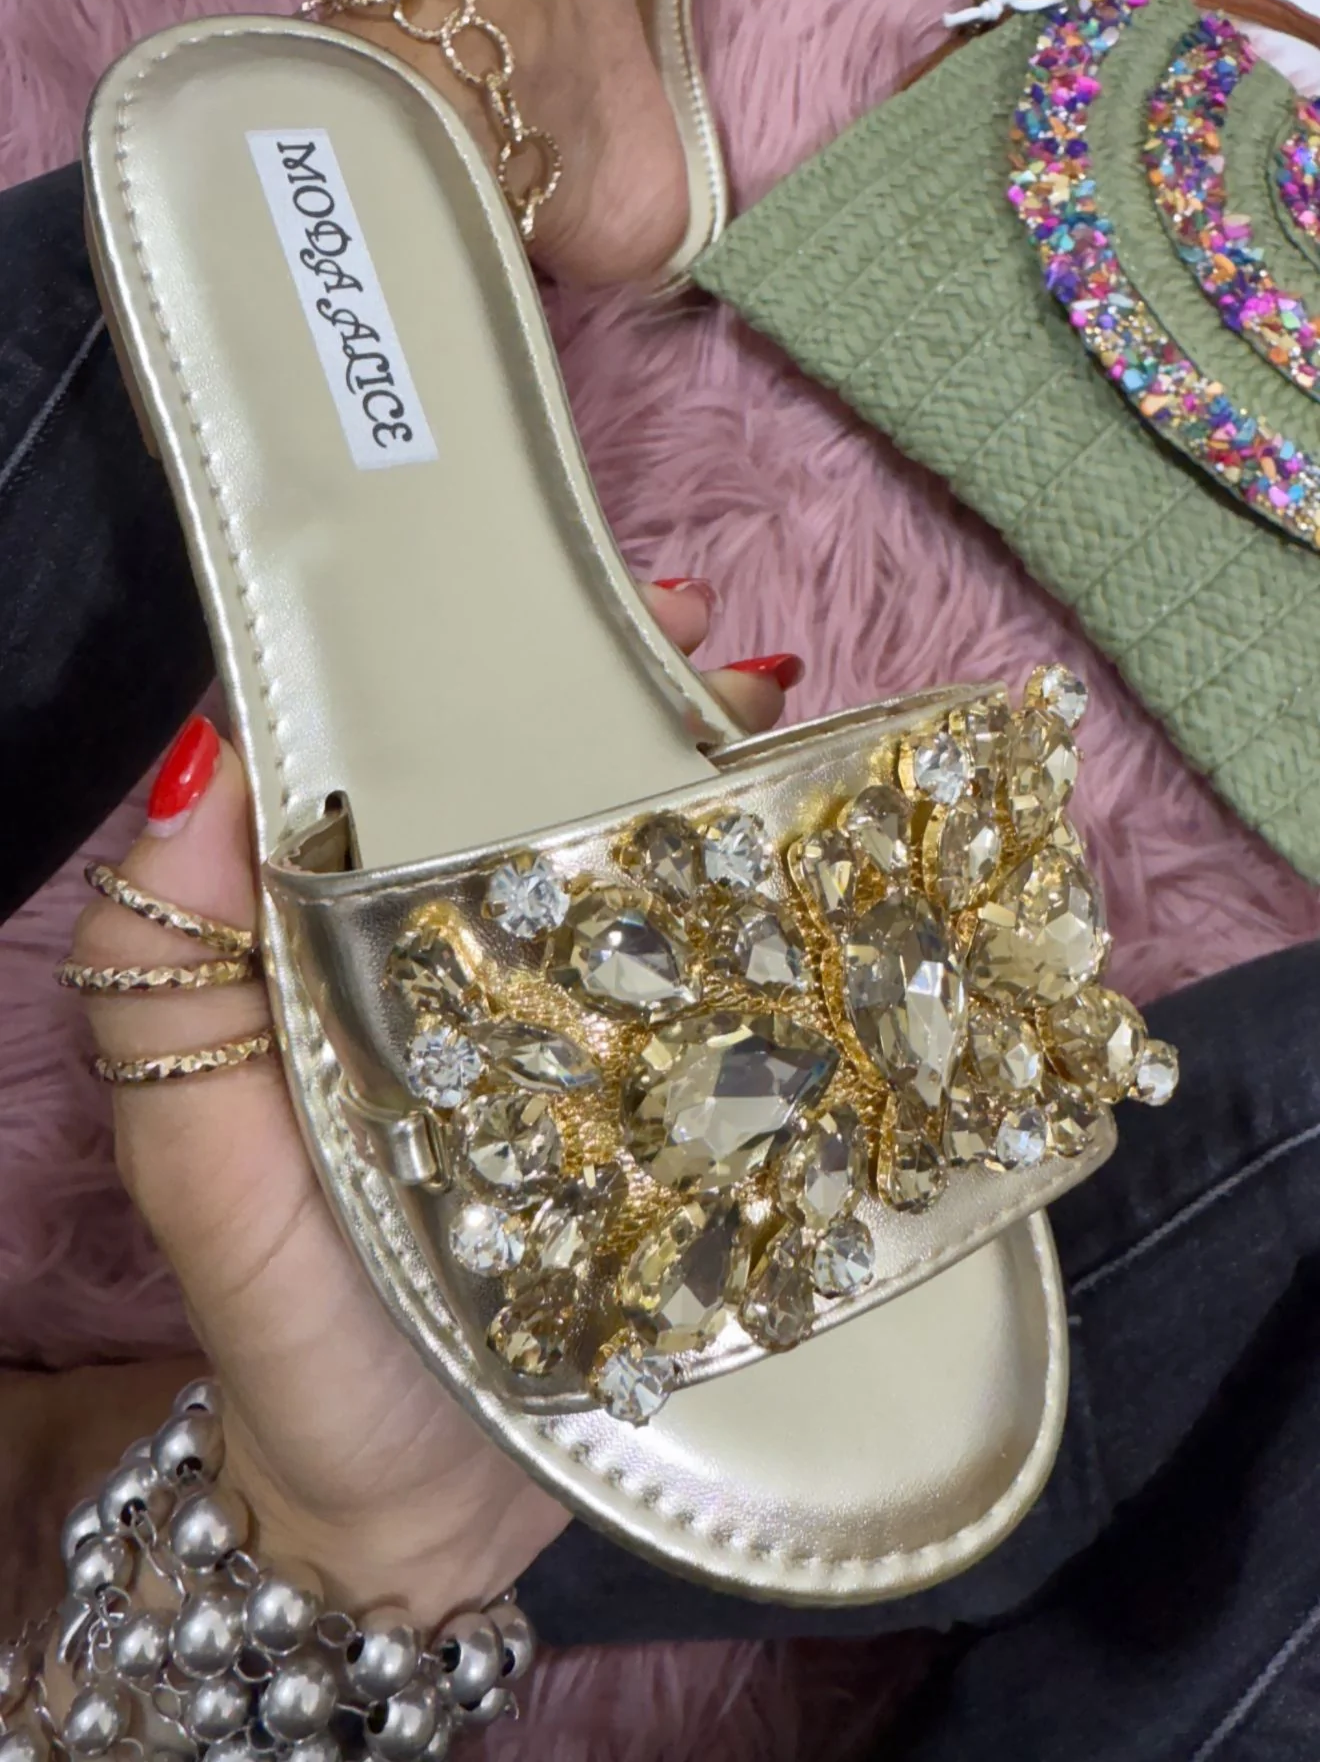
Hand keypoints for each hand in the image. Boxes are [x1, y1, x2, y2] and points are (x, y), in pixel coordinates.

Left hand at [68, 585, 800, 1621]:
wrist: (419, 1508)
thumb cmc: (296, 1335)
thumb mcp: (202, 1168)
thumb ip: (165, 987)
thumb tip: (209, 774)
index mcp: (334, 950)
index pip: (375, 764)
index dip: (431, 661)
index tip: (509, 594)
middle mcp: (455, 965)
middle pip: (524, 787)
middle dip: (601, 687)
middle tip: (689, 635)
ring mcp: (567, 1025)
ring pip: (628, 857)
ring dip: (691, 764)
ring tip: (766, 706)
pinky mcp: (654, 1092)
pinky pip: (709, 967)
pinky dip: (758, 891)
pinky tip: (810, 844)